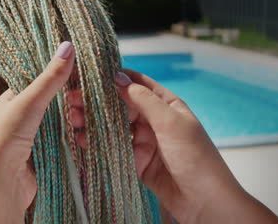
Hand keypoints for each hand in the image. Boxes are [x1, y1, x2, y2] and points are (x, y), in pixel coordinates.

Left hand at [0, 41, 74, 223]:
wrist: (0, 182)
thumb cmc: (5, 137)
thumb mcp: (29, 101)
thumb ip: (50, 77)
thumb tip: (68, 45)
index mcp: (11, 102)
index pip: (38, 83)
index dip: (58, 77)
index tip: (81, 72)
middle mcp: (20, 119)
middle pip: (51, 105)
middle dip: (69, 102)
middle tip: (90, 94)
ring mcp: (32, 139)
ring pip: (59, 125)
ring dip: (73, 122)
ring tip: (92, 113)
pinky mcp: (43, 157)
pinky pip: (62, 144)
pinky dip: (74, 140)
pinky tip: (87, 134)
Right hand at [69, 68, 277, 222]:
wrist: (204, 202)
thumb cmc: (196, 157)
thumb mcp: (171, 122)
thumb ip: (143, 99)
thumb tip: (119, 77)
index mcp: (166, 104)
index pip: (137, 84)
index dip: (114, 77)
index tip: (89, 74)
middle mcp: (153, 119)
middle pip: (120, 105)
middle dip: (96, 100)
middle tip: (72, 98)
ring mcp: (143, 140)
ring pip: (112, 125)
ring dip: (92, 120)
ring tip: (72, 117)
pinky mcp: (135, 160)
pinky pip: (112, 147)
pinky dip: (96, 142)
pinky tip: (81, 137)